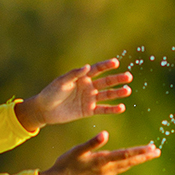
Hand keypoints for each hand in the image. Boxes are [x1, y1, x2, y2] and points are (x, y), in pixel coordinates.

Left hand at [15, 58, 133, 129]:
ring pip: (107, 95)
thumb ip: (75, 74)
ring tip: (128, 91)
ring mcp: (89, 99)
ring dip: (118, 93)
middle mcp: (88, 86)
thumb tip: (88, 66)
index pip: (97, 69)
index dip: (106, 66)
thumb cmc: (51, 92)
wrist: (45, 110)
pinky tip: (121, 107)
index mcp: (82, 77)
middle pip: (106, 82)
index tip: (116, 62)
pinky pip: (103, 109)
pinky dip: (112, 109)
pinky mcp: (88, 111)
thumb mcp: (62, 81)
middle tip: (129, 77)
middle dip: (117, 79)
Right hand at [36, 132, 160, 174]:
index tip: (152, 148)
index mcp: (102, 161)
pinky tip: (130, 161)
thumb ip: (92, 142)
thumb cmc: (65, 164)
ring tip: (148, 154)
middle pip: (129, 162)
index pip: (125, 155)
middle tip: (158, 151)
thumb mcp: (77, 150)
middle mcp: (106, 171)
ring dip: (137, 160)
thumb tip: (105, 134)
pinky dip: (127, 164)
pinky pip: (118, 170)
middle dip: (144, 156)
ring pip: (125, 167)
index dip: (140, 151)